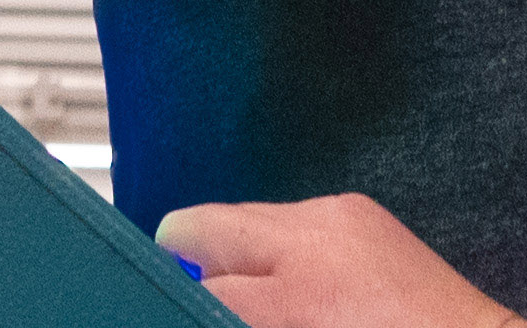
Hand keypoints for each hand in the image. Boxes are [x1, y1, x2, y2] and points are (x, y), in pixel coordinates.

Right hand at [158, 194, 526, 327]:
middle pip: (202, 227)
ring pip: (242, 220)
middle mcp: (312, 235)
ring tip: (253, 302)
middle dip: (186, 265)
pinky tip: (295, 290)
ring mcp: (336, 214)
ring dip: (233, 259)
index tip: (170, 307)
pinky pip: (288, 222)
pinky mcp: (356, 210)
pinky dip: (276, 252)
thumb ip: (244, 316)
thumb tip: (207, 305)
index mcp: (299, 292)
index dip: (177, 300)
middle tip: (192, 301)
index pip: (200, 284)